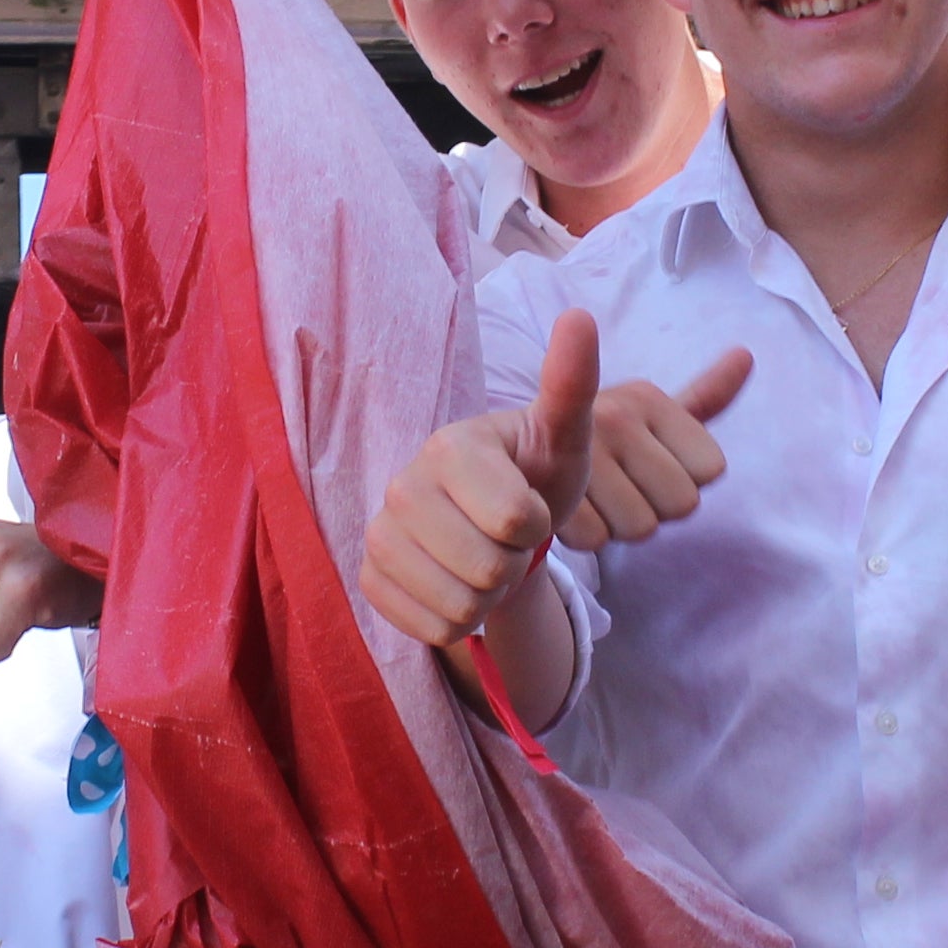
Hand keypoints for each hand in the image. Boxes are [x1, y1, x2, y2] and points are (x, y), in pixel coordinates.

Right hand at [357, 308, 603, 649]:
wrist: (494, 525)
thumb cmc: (534, 476)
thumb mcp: (563, 435)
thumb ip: (571, 383)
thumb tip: (579, 315)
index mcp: (448, 447)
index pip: (516, 521)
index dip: (536, 525)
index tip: (528, 504)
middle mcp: (400, 486)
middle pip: (488, 572)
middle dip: (511, 565)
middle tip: (504, 539)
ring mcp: (377, 536)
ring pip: (460, 610)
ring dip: (487, 599)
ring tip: (483, 561)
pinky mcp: (368, 581)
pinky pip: (432, 631)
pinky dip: (457, 621)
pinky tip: (455, 584)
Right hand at [556, 348, 752, 551]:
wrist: (513, 453)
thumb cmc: (601, 442)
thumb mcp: (653, 416)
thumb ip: (704, 395)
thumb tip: (746, 355)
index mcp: (647, 397)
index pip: (712, 469)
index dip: (684, 478)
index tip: (648, 465)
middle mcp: (614, 413)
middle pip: (682, 503)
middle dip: (655, 505)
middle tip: (618, 485)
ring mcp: (575, 449)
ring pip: (642, 526)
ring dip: (620, 523)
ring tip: (592, 497)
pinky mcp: (543, 489)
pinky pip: (597, 538)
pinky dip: (585, 535)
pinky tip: (567, 510)